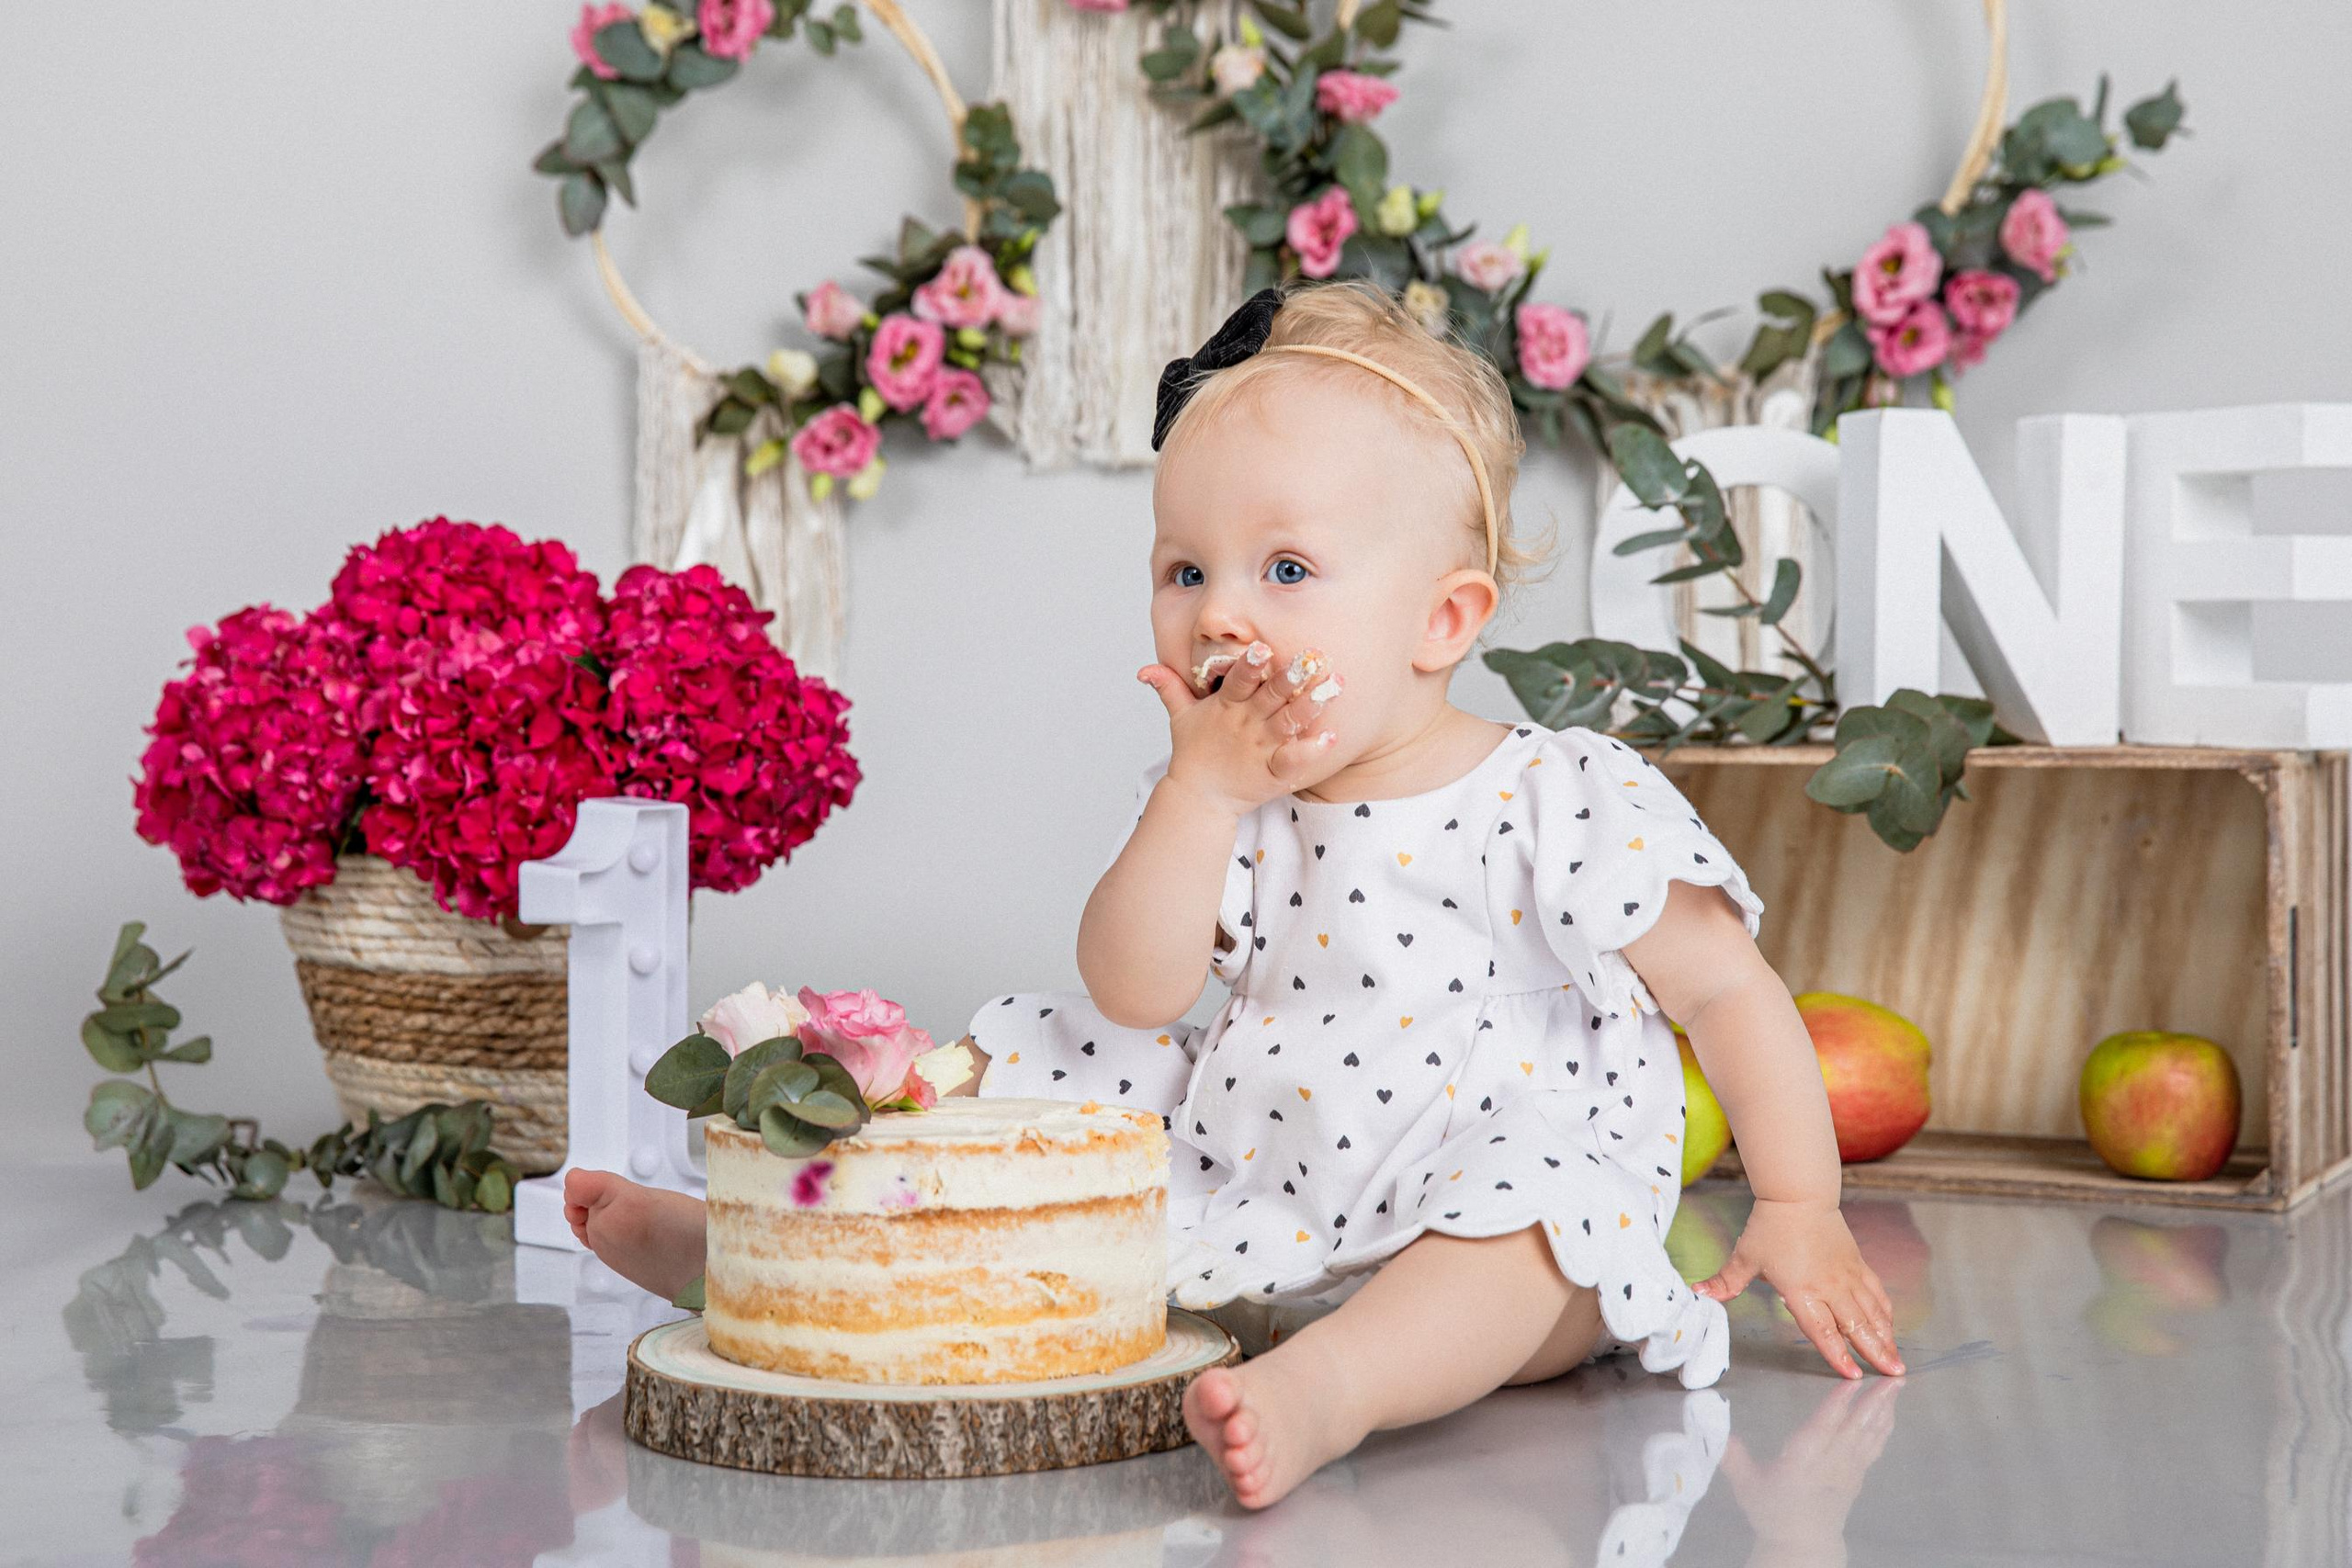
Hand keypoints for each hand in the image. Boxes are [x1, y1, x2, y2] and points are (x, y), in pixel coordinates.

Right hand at [1137, 641, 1343, 816]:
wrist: (1198, 798)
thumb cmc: (1194, 753)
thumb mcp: (1179, 717)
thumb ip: (1168, 688)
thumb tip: (1145, 669)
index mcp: (1225, 708)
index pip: (1237, 682)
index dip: (1249, 666)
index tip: (1263, 648)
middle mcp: (1246, 725)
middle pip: (1270, 698)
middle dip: (1291, 678)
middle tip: (1312, 659)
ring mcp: (1261, 749)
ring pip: (1288, 723)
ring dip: (1310, 706)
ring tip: (1333, 687)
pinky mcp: (1274, 773)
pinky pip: (1294, 760)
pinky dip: (1311, 750)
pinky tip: (1331, 738)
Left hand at [1692, 1197, 1904, 1377]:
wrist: (1799, 1196)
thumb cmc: (1770, 1226)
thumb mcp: (1745, 1256)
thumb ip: (1726, 1281)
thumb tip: (1699, 1293)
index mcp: (1801, 1290)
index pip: (1821, 1330)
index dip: (1837, 1355)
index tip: (1852, 1375)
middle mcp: (1829, 1287)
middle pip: (1856, 1326)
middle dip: (1875, 1353)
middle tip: (1893, 1375)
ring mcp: (1847, 1276)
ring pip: (1871, 1312)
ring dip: (1886, 1337)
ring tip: (1897, 1361)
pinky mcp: (1858, 1264)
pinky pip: (1876, 1292)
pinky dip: (1884, 1312)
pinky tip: (1890, 1327)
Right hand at [1721, 1376, 1901, 1563]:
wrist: (1801, 1545)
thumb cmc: (1772, 1511)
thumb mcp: (1746, 1484)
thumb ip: (1732, 1455)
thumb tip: (1713, 1427)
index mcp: (1802, 1461)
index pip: (1823, 1427)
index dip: (1838, 1404)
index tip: (1852, 1382)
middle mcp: (1830, 1463)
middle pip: (1855, 1427)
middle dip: (1874, 1401)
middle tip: (1893, 1377)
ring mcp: (1848, 1470)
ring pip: (1870, 1435)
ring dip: (1885, 1410)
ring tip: (1897, 1386)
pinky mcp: (1858, 1475)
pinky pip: (1874, 1446)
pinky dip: (1884, 1427)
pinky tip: (1890, 1413)